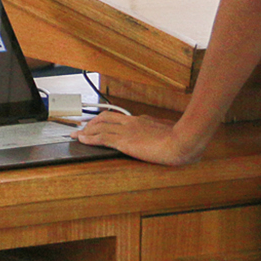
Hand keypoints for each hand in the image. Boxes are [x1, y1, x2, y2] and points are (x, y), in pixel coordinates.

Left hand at [70, 110, 202, 165]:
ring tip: (77, 134)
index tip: (102, 123)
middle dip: (92, 123)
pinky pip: (101, 138)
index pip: (121, 119)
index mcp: (143, 121)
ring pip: (100, 127)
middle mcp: (132, 122)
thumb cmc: (182, 138)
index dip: (108, 121)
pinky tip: (81, 139)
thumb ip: (165, 130)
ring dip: (86, 131)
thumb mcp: (172, 131)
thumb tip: (166, 131)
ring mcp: (127, 131)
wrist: (183, 140)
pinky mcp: (124, 142)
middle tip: (83, 127)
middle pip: (106, 118)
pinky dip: (89, 138)